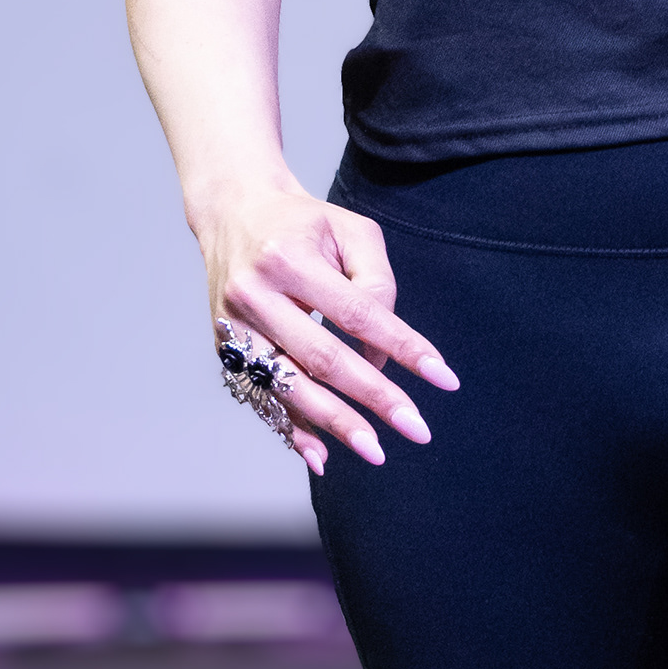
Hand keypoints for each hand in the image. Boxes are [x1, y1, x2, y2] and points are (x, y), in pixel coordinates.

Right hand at [198, 178, 458, 479]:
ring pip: (290, 387)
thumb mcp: (350, 231)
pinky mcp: (225, 350)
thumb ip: (376, 283)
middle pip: (322, 358)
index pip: (357, 312)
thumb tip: (382, 351)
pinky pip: (263, 399)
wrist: (233, 212)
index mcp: (289, 258)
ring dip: (336, 424)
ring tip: (376, 450)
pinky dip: (293, 430)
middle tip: (417, 427)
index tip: (442, 377)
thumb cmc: (304, 224)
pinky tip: (321, 455)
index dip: (403, 346)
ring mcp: (233, 327)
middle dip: (374, 397)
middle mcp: (254, 295)